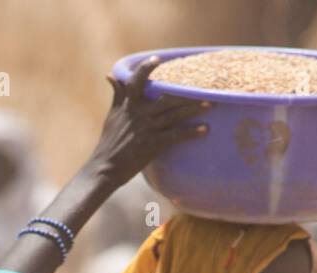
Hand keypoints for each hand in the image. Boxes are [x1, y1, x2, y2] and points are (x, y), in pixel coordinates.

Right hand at [85, 55, 209, 190]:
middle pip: (167, 97)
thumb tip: (111, 75)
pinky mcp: (152, 145)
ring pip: (175, 115)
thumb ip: (116, 95)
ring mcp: (146, 129)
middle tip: (206, 86)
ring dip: (194, 109)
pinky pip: (175, 136)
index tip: (158, 59)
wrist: (104, 169)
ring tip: (212, 104)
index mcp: (128, 105)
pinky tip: (204, 130)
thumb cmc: (108, 143)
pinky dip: (190, 133)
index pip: (136, 81)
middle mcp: (138, 114)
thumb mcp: (111, 116)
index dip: (146, 68)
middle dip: (187, 92)